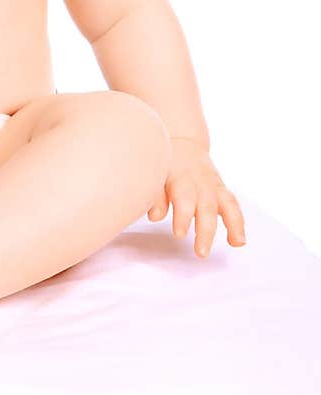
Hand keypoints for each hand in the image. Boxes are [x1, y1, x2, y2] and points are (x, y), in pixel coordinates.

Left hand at [147, 138, 246, 257]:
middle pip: (206, 207)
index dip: (183, 217)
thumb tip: (155, 216)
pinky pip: (234, 206)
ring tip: (236, 243)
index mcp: (181, 178)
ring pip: (227, 204)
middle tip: (201, 252)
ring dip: (233, 225)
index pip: (184, 199)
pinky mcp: (222, 190)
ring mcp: (214, 186)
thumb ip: (155, 196)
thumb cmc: (165, 163)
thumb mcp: (156, 174)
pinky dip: (238, 224)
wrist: (182, 142)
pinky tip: (238, 242)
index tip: (180, 234)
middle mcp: (200, 183)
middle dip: (206, 231)